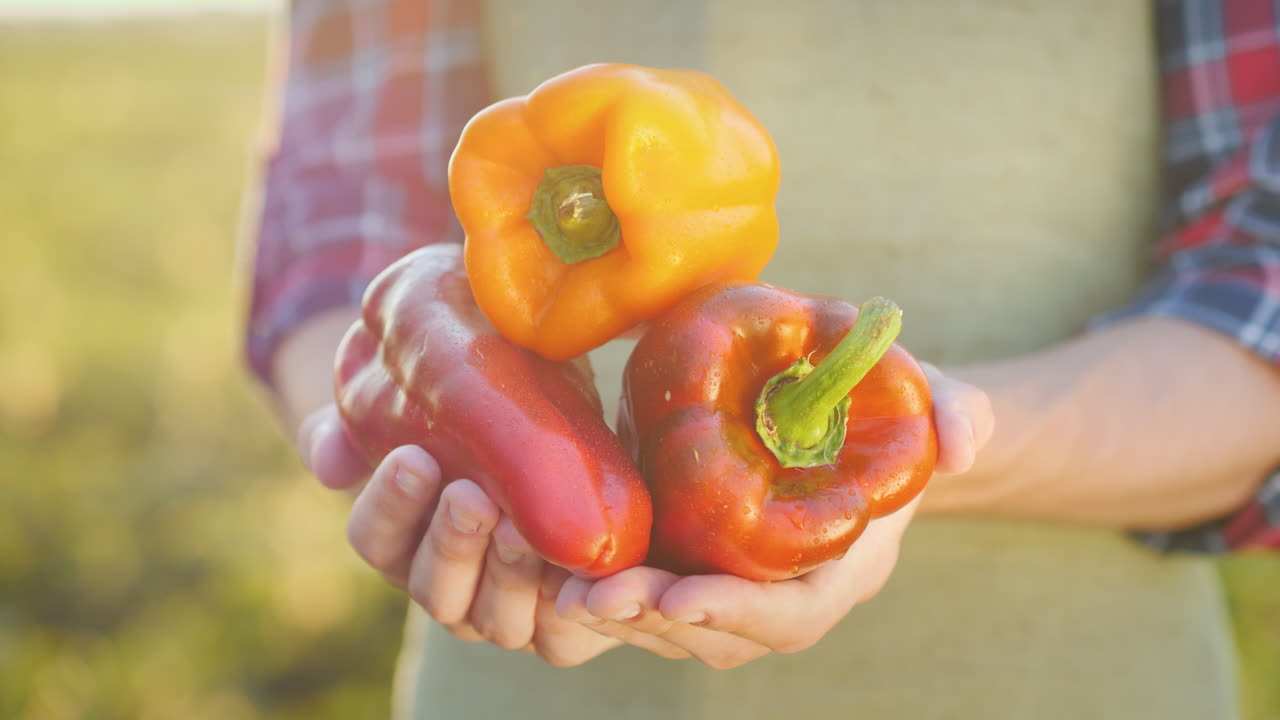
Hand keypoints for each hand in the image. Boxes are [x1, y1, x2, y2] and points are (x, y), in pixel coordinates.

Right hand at [296, 404, 621, 666]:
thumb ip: (354, 427)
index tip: (414, 457)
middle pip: (433, 588)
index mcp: (401, 544)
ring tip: (522, 525)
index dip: (390, 504)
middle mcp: (448, 589)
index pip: (374, 539)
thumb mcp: (421, 407)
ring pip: (495, 619)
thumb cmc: (479, 420)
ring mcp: (504, 616)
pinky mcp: (563, 628)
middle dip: (451, 542)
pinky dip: (572, 613)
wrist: (561, 441)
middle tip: (471, 494)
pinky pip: (563, 641)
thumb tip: (328, 465)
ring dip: (508, 574)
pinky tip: (581, 575)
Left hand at [556, 364, 992, 668]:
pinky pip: (648, 593)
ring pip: (675, 625)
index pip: (794, 611)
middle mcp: (785, 587)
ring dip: (620, 616)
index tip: (680, 598)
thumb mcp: (932, 395)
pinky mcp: (692, 555)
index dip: (740, 612)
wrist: (851, 407)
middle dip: (657, 623)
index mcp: (842, 563)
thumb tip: (960, 442)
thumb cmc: (889, 405)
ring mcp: (735, 578)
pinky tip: (556, 565)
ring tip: (565, 591)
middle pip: (721, 634)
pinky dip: (605, 589)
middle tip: (594, 598)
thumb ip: (958, 411)